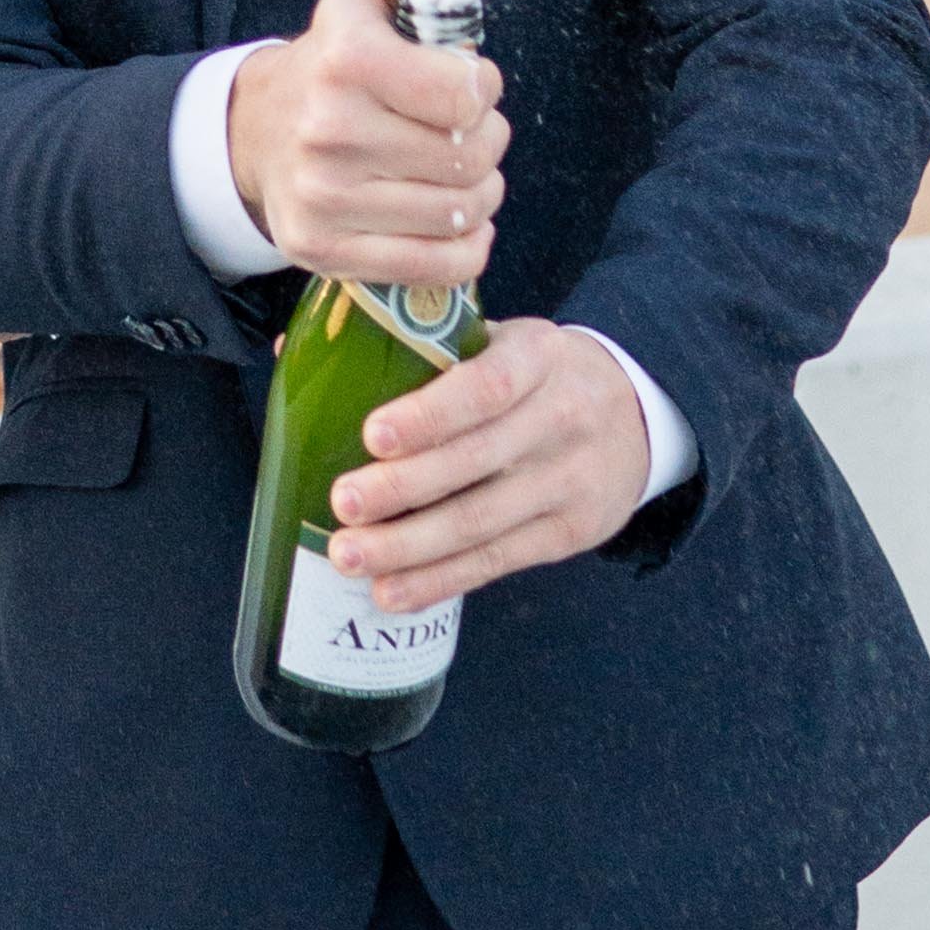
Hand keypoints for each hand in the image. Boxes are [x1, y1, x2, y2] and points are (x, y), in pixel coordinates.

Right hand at [226, 0, 506, 287]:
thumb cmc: (334, 59)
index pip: (465, 93)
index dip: (481, 85)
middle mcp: (328, 132)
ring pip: (461, 213)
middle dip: (486, 140)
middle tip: (464, 130)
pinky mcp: (324, 249)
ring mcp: (324, 198)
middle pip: (470, 157)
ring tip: (457, 171)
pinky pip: (436, 265)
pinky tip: (456, 221)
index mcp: (345, 61)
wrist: (257, 130)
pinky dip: (466, 248)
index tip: (466, 82)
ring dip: (480, 194)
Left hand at [324, 317, 652, 609]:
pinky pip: (498, 561)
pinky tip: (393, 591)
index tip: (374, 434)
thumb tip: (293, 351)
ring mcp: (569, 481)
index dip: (431, 413)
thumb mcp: (497, 338)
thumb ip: (414, 344)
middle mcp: (562, 417)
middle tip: (342, 503)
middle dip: (403, 489)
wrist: (636, 412)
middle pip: (477, 461)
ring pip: (483, 521)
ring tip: (349, 556)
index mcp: (537, 356)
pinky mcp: (570, 533)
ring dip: (410, 547)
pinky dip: (441, 580)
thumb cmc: (533, 371)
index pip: (488, 385)